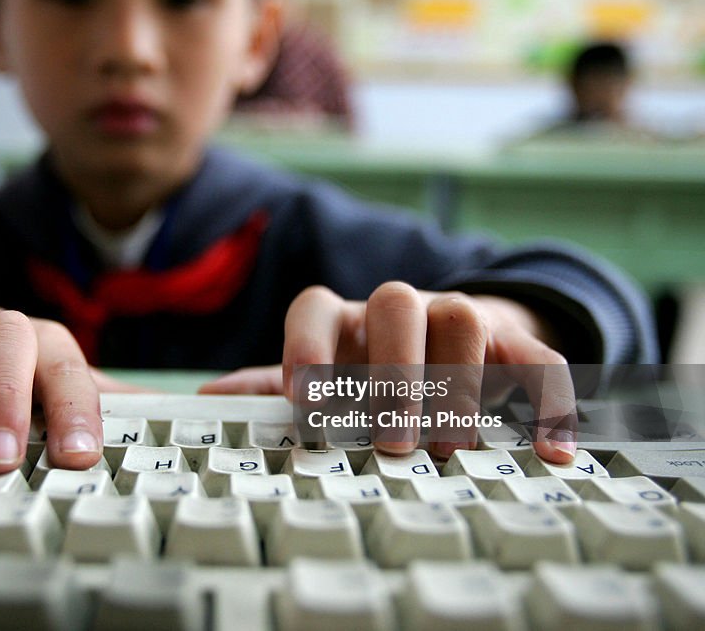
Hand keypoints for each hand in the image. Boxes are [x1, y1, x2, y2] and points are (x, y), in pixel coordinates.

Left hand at [202, 282, 575, 463]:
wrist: (444, 346)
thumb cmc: (364, 371)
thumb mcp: (317, 381)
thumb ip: (269, 390)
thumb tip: (206, 399)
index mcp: (342, 317)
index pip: (316, 307)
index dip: (307, 346)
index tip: (305, 398)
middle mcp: (398, 308)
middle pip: (396, 303)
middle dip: (394, 370)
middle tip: (392, 439)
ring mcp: (458, 316)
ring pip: (462, 317)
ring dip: (459, 382)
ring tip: (452, 446)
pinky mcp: (512, 341)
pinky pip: (538, 357)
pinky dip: (548, 402)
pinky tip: (549, 450)